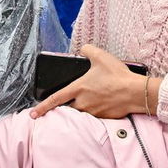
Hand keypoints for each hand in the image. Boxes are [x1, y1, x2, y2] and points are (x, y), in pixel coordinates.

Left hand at [31, 45, 148, 119]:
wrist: (134, 92)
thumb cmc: (117, 74)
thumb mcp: (100, 56)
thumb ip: (88, 50)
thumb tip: (83, 50)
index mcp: (78, 88)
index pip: (55, 99)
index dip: (42, 107)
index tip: (33, 114)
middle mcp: (82, 103)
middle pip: (67, 109)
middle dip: (66, 107)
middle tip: (71, 102)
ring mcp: (92, 112)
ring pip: (81, 113)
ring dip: (82, 108)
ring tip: (92, 101)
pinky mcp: (103, 118)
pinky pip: (94, 117)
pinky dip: (95, 111)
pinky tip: (104, 104)